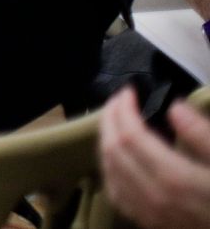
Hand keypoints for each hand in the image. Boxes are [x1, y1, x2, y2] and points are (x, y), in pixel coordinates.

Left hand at [99, 86, 209, 228]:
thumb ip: (202, 134)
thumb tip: (174, 107)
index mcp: (174, 178)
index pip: (131, 135)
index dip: (123, 109)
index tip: (128, 91)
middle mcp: (153, 196)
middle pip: (114, 150)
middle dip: (110, 119)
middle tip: (117, 101)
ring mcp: (148, 212)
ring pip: (109, 170)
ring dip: (106, 140)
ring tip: (115, 121)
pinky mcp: (148, 222)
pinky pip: (116, 192)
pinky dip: (110, 167)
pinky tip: (117, 156)